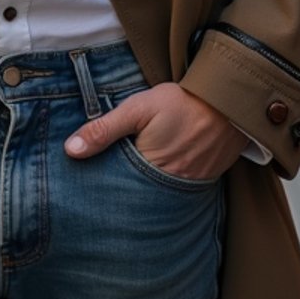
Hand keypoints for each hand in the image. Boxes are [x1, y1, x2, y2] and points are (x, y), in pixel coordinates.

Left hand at [64, 83, 247, 180]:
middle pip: (138, 198)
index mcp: (150, 170)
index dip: (104, 187)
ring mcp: (190, 188)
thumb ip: (104, 129)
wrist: (228, 100)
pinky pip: (180, 192)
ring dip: (146, 191)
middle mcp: (171, 187)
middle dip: (123, 195)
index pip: (118, 190)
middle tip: (108, 189)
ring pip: (159, 197)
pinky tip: (159, 175)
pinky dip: (168, 187)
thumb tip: (71, 150)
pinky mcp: (205, 182)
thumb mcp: (138, 108)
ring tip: (131, 183)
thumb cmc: (181, 102)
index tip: (90, 183)